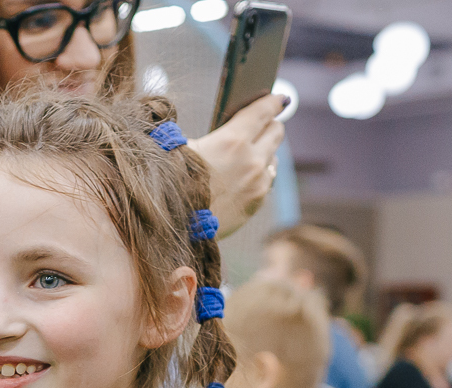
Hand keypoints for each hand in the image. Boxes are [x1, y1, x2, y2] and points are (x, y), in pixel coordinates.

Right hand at [187, 94, 284, 236]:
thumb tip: (220, 129)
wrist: (174, 225)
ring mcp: (258, 183)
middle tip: (259, 126)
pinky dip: (259, 176)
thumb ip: (207, 134)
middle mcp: (251, 160)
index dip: (273, 101)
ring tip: (246, 157)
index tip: (279, 98)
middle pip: (276, 131)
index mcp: (232, 140)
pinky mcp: (257, 202)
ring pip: (274, 157)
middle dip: (269, 125)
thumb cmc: (172, 183)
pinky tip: (242, 179)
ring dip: (264, 153)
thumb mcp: (182, 148)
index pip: (264, 111)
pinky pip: (267, 181)